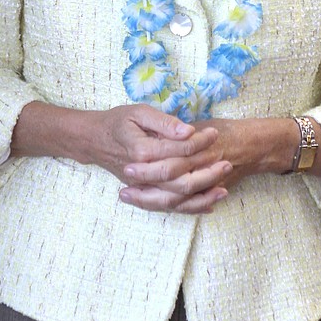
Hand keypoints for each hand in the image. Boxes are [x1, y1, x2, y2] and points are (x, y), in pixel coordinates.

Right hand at [92, 104, 232, 214]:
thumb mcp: (138, 112)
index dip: (199, 143)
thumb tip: (188, 131)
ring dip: (202, 196)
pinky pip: (169, 206)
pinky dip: (190, 208)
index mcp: (142, 151)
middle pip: (180, 181)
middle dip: (207, 173)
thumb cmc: (117, 122)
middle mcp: (142, 174)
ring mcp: (143, 187)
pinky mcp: (144, 192)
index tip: (214, 134)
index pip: (178, 151)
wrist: (93, 141)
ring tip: (224, 189)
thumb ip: (164, 122)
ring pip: (176, 199)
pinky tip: (208, 205)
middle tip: (227, 162)